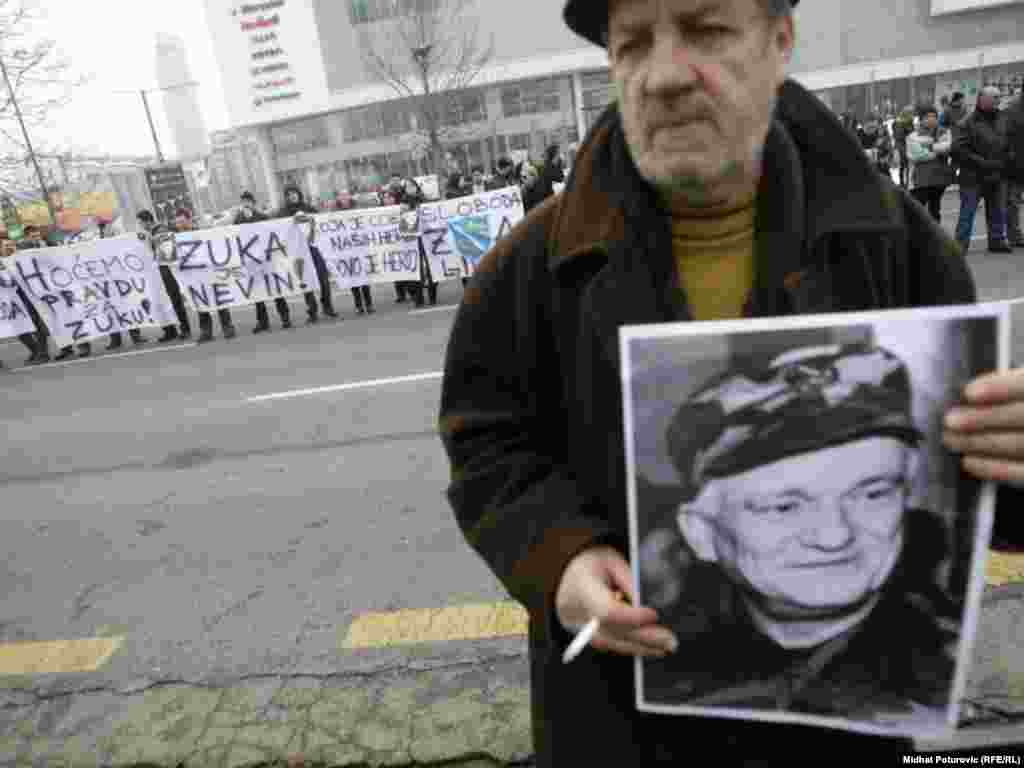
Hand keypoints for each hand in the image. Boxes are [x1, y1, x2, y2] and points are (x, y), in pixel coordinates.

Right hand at [555, 546, 677, 657]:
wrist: (565, 578)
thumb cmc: (590, 566)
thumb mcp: (611, 561)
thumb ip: (629, 580)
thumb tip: (647, 602)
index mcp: (582, 587)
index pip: (606, 610)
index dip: (631, 616)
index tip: (653, 614)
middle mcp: (578, 612)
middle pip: (613, 631)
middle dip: (644, 638)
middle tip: (670, 641)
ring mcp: (580, 628)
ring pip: (612, 644)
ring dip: (641, 648)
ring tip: (666, 646)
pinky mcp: (588, 637)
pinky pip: (612, 646)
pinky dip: (633, 648)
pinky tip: (652, 648)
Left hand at [944, 369, 1023, 485]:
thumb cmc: (1021, 403)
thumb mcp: (1022, 384)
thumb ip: (1004, 385)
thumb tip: (968, 393)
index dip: (1000, 387)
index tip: (968, 392)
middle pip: (1022, 416)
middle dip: (982, 419)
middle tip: (950, 421)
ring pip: (1020, 444)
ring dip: (980, 443)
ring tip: (951, 439)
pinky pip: (1023, 472)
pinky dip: (994, 468)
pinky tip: (969, 461)